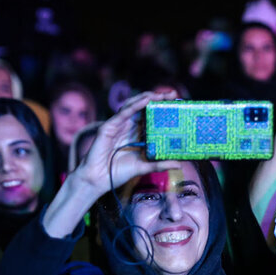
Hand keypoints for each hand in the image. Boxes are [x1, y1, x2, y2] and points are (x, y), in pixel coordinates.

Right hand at [67, 91, 181, 199]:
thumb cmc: (117, 172)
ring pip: (133, 106)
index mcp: (136, 135)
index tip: (177, 104)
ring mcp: (118, 125)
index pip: (150, 118)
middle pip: (143, 108)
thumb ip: (159, 164)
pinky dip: (134, 105)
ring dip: (147, 98)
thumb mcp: (143, 167)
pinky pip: (123, 113)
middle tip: (173, 94)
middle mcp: (128, 127)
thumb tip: (178, 163)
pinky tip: (145, 100)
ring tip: (160, 94)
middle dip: (157, 99)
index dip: (161, 110)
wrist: (98, 179)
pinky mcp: (109, 126)